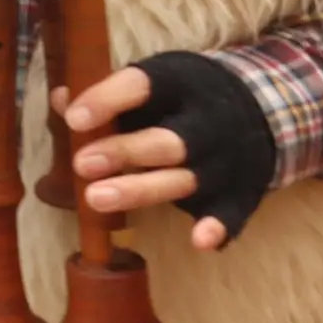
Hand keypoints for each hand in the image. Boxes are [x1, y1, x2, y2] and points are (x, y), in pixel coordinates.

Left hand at [60, 53, 278, 247]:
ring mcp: (224, 160)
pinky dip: (219, 227)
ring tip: (96, 198)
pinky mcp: (240, 191)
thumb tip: (60, 100)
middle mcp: (206, 122)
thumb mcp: (151, 82)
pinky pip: (231, 212)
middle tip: (81, 164)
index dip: (107, 100)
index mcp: (180, 83)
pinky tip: (200, 241)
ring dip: (141, 190)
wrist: (262, 106)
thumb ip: (107, 95)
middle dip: (122, 152)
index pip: (141, 86)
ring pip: (182, 178)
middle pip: (164, 140)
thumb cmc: (183, 97)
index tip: (74, 119)